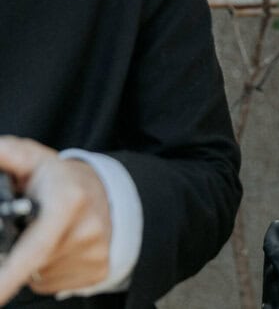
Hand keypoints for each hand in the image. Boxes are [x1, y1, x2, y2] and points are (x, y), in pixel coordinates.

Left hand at [0, 137, 110, 302]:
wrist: (108, 194)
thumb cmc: (63, 180)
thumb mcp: (34, 160)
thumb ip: (7, 154)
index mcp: (68, 201)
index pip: (35, 247)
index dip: (10, 275)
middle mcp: (87, 230)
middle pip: (29, 262)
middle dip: (16, 251)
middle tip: (24, 229)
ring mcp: (95, 253)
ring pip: (38, 275)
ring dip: (32, 262)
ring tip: (45, 235)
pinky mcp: (99, 270)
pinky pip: (53, 283)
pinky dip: (47, 271)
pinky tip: (58, 249)